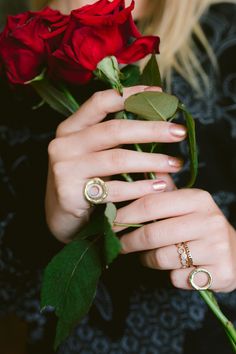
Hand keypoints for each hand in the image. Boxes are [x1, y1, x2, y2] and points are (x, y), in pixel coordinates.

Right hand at [46, 86, 186, 242]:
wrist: (61, 218)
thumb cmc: (85, 182)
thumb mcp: (93, 154)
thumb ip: (116, 139)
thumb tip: (160, 122)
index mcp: (71, 128)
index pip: (100, 102)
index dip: (130, 95)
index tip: (159, 93)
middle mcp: (64, 144)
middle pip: (114, 129)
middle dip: (151, 129)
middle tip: (179, 132)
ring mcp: (64, 168)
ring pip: (117, 159)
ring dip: (151, 161)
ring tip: (175, 164)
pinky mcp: (69, 193)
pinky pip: (113, 189)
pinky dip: (140, 188)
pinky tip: (159, 187)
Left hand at [116, 189, 235, 291]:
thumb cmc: (202, 227)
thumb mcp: (188, 205)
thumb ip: (167, 190)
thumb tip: (147, 166)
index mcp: (198, 199)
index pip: (151, 203)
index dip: (125, 214)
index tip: (110, 221)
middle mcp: (209, 220)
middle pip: (152, 233)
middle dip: (129, 241)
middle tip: (119, 244)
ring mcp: (217, 247)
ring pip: (162, 258)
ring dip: (149, 259)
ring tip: (151, 256)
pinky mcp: (220, 272)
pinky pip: (178, 278)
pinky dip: (172, 276)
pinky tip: (179, 269)